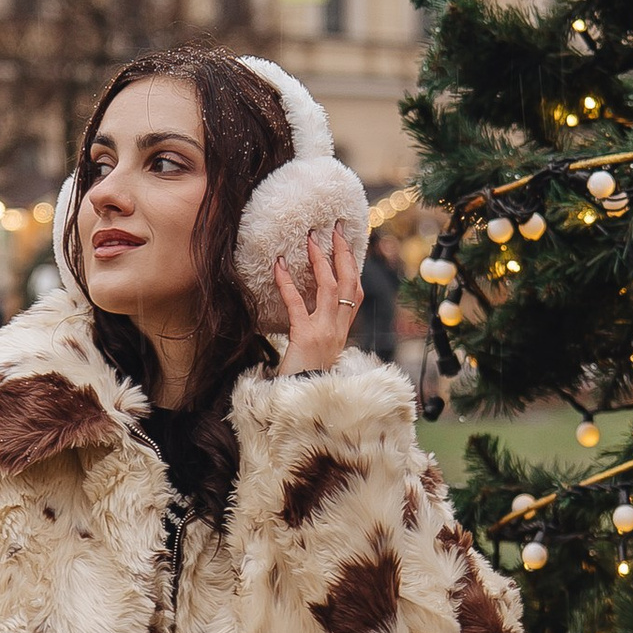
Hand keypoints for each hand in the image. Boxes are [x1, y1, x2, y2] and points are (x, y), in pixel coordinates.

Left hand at [274, 223, 362, 373]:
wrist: (304, 404)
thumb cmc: (305, 380)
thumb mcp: (318, 353)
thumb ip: (319, 332)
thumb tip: (307, 310)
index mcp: (342, 331)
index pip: (355, 292)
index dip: (353, 266)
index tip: (348, 243)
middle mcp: (339, 329)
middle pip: (349, 283)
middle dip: (344, 253)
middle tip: (336, 228)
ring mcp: (325, 332)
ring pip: (330, 288)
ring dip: (321, 260)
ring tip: (311, 238)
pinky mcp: (306, 337)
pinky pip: (297, 304)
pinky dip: (287, 283)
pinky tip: (278, 265)